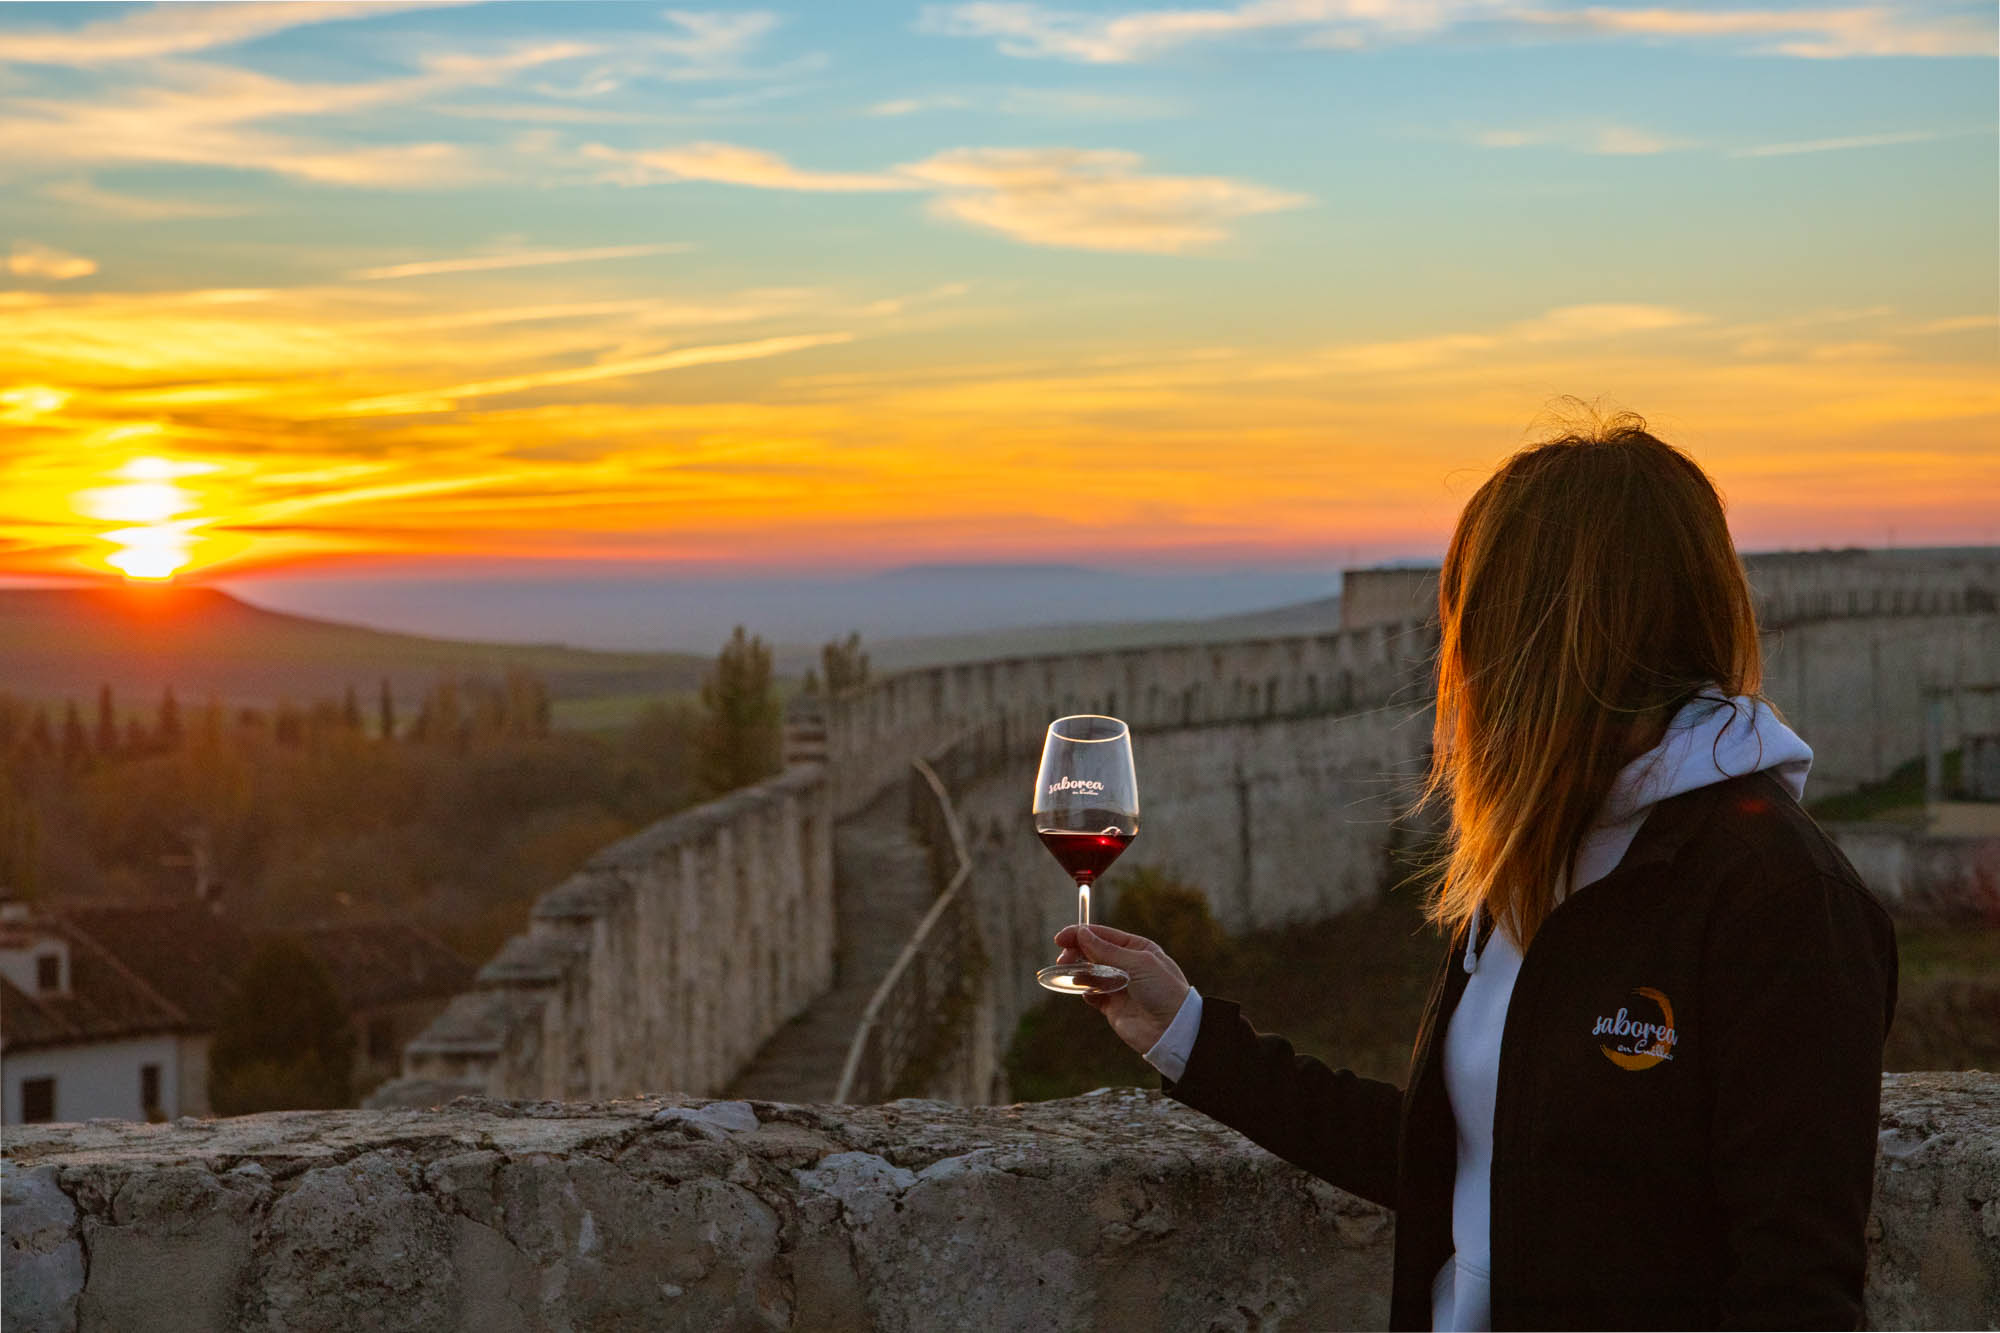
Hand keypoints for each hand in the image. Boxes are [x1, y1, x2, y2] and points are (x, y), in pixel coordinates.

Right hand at [1052, 923, 1190, 1055]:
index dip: (1080, 934)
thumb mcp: (1137, 964)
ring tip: (1072, 976)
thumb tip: (1082, 933)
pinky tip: (1086, 993)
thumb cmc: (1163, 990)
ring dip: (1078, 972)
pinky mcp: (1112, 1006)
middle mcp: (1127, 965)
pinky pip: (1092, 995)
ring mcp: (1119, 985)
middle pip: (1093, 952)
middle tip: (1063, 959)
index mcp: (1137, 949)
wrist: (1173, 1029)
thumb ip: (1107, 950)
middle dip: (1076, 953)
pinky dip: (1085, 992)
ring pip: (1090, 973)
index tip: (1061, 938)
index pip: (1103, 936)